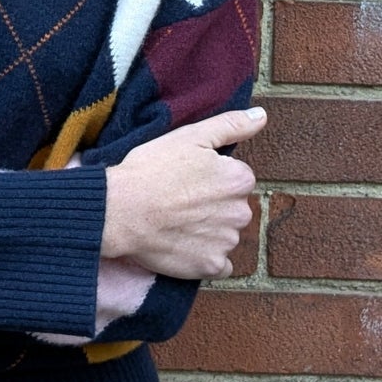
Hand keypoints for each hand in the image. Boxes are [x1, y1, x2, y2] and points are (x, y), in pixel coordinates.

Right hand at [100, 107, 264, 280]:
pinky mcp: (211, 266)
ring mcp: (227, 242)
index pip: (235, 180)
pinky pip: (218, 264)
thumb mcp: (190, 136)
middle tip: (179, 201)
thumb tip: (262, 116)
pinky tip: (183, 245)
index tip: (186, 180)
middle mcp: (241, 212)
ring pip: (225, 235)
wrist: (120, 211)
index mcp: (240, 180)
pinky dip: (205, 257)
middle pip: (233, 208)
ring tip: (176, 223)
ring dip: (208, 232)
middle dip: (213, 206)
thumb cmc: (151, 170)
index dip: (209, 179)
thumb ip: (231, 125)